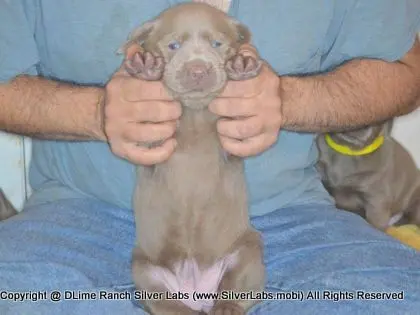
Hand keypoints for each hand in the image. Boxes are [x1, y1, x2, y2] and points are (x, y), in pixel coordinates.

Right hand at [103, 44, 181, 164]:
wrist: (97, 115)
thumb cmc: (120, 93)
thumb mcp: (124, 73)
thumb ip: (136, 61)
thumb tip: (139, 47)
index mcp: (121, 90)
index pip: (152, 90)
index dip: (170, 92)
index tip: (178, 93)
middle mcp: (118, 112)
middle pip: (156, 112)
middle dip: (174, 111)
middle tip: (178, 109)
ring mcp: (119, 133)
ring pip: (153, 133)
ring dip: (170, 128)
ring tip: (174, 124)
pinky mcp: (122, 150)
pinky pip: (146, 156)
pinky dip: (163, 152)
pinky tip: (172, 143)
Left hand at [209, 45, 281, 156]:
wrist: (286, 103)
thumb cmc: (261, 84)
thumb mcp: (256, 66)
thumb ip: (244, 55)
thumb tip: (232, 49)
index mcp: (265, 83)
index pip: (238, 86)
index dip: (220, 89)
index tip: (211, 89)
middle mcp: (268, 104)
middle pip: (235, 108)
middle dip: (217, 107)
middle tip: (212, 105)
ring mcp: (269, 124)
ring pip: (241, 130)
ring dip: (223, 128)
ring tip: (219, 123)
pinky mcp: (268, 141)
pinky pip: (247, 149)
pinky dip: (231, 146)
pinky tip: (224, 138)